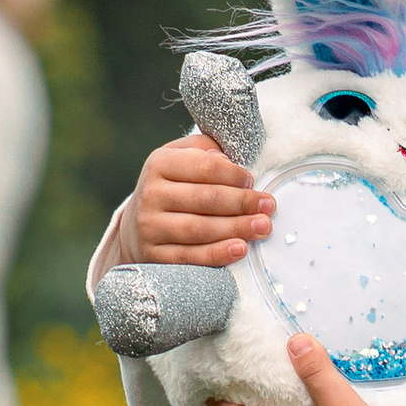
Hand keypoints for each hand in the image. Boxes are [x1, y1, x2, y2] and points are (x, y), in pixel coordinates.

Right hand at [132, 128, 272, 267]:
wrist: (137, 225)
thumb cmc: (171, 187)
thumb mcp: (181, 158)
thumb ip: (204, 149)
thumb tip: (229, 159)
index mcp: (160, 164)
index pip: (204, 167)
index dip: (233, 175)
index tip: (253, 181)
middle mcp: (150, 194)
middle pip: (205, 198)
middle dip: (242, 202)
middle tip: (268, 206)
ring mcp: (149, 227)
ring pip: (199, 229)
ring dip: (236, 228)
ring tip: (262, 227)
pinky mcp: (153, 255)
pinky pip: (190, 256)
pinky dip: (217, 253)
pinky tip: (239, 248)